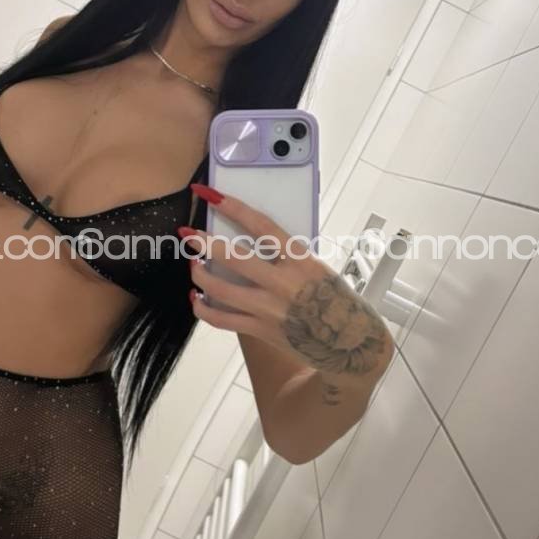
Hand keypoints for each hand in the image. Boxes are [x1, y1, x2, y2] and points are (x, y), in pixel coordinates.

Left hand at [180, 187, 392, 380]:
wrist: (350, 344)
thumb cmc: (335, 300)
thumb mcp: (317, 268)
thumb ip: (286, 256)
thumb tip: (252, 238)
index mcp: (301, 260)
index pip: (260, 225)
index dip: (232, 207)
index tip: (209, 194)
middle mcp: (283, 283)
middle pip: (233, 257)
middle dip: (203, 243)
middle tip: (187, 235)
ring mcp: (269, 309)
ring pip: (220, 290)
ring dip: (200, 274)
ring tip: (193, 265)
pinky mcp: (261, 331)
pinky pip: (221, 320)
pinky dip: (203, 307)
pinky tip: (197, 297)